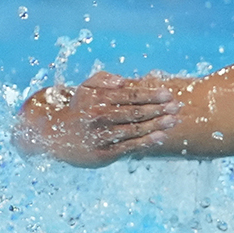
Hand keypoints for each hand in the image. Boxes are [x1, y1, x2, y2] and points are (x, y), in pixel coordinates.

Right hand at [38, 70, 182, 156]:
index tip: (168, 94)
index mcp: (98, 99)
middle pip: (135, 113)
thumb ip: (103, 79)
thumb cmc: (80, 108)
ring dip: (156, 125)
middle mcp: (99, 117)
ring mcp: (101, 137)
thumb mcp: (85, 89)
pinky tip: (160, 136)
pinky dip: (146, 142)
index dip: (151, 95)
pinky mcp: (102, 153)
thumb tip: (122, 80)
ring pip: (134, 130)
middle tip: (178, 107)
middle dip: (159, 110)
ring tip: (174, 120)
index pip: (130, 96)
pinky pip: (128, 146)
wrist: (56, 136)